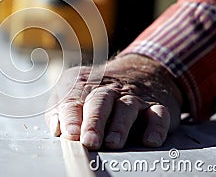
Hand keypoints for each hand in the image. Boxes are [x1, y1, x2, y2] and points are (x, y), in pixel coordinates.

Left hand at [45, 54, 182, 149]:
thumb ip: (59, 110)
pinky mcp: (156, 106)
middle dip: (93, 122)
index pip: (73, 100)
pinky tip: (150, 140)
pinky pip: (158, 115)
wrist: (138, 71)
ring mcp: (133, 97)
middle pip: (99, 102)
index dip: (70, 117)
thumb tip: (57, 128)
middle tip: (89, 142)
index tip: (69, 134)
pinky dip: (156, 127)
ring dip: (120, 126)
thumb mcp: (72, 92)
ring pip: (126, 108)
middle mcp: (108, 90)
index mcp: (82, 86)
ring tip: (113, 143)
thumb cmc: (96, 91)